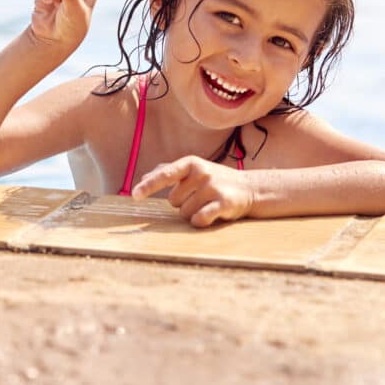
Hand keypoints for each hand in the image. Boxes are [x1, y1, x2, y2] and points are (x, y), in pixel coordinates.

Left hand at [132, 156, 254, 227]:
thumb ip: (168, 171)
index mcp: (190, 163)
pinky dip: (200, 221)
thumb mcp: (194, 169)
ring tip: (207, 204)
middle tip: (199, 197)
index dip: (148, 186)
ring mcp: (213, 187)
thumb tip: (144, 176)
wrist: (250, 188)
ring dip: (192, 213)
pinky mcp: (224, 203)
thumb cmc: (216, 179)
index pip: (165, 175)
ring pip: (185, 213)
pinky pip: (200, 219)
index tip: (134, 195)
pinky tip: (209, 216)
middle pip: (173, 201)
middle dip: (182, 203)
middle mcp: (201, 172)